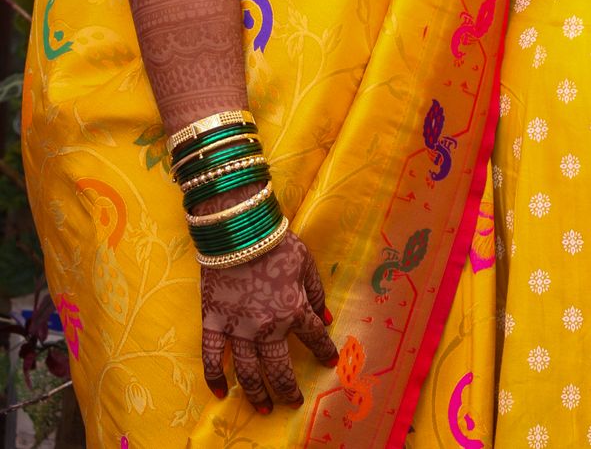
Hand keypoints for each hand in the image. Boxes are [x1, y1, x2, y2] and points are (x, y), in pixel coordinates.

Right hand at [201, 227, 338, 412]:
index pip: (314, 339)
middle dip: (288, 389)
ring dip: (257, 394)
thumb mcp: (306, 263)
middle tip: (293, 401)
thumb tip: (327, 318)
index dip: (324, 351)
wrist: (238, 230)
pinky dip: (214, 378)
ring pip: (248, 373)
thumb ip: (316, 293)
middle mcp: (267, 327)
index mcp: (293, 310)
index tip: (329, 361)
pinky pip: (212, 357)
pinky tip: (221, 394)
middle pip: (279, 369)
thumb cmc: (276, 243)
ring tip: (265, 408)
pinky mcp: (214, 322)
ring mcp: (238, 328)